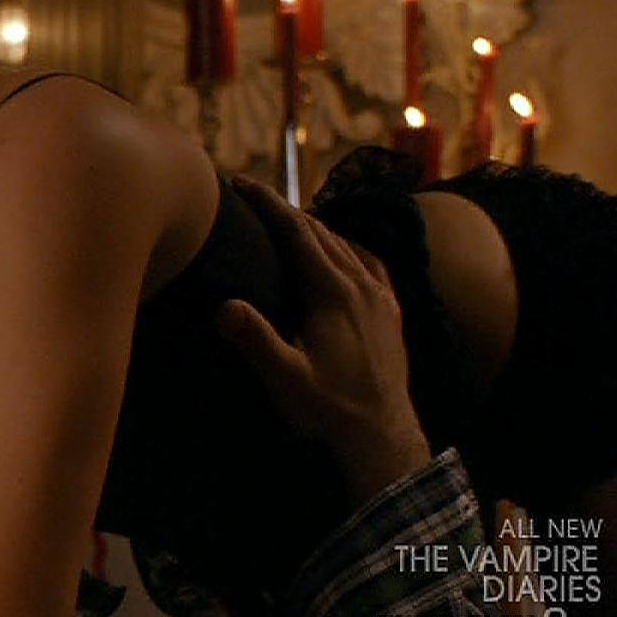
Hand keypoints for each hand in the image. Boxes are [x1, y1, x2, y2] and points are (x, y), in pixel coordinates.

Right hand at [216, 176, 431, 509]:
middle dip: (284, 209)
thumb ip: (256, 341)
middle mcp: (361, 285)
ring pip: (345, 244)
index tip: (240, 182)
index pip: (297, 232)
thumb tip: (224, 306)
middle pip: (320, 231)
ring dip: (314, 227)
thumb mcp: (287, 379)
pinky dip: (348, 247)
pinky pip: (370, 262)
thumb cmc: (330, 409)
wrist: (384, 435)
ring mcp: (381, 296)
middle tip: (253, 194)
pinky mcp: (392, 311)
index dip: (267, 203)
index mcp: (333, 293)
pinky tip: (341, 251)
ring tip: (286, 221)